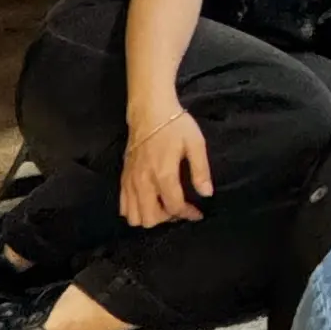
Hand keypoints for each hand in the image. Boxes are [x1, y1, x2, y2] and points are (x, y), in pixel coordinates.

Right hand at [121, 106, 211, 226]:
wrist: (149, 111)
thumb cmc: (175, 125)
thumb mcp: (195, 143)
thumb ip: (201, 170)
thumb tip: (207, 193)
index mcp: (162, 174)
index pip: (173, 207)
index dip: (187, 214)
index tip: (197, 212)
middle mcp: (143, 182)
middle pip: (150, 218)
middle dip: (167, 218)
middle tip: (179, 208)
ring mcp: (130, 182)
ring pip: (133, 217)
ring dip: (150, 217)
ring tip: (164, 206)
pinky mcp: (123, 178)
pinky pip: (123, 206)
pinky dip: (135, 210)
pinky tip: (148, 201)